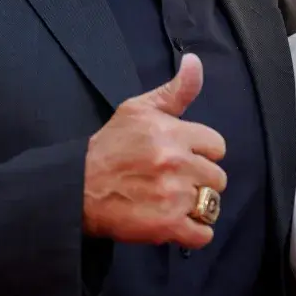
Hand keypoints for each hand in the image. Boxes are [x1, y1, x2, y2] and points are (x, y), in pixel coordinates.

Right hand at [83, 54, 226, 249]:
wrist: (78, 188)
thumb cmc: (110, 146)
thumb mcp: (139, 109)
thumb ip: (175, 90)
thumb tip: (195, 61)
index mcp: (173, 132)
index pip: (217, 146)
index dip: (201, 153)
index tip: (182, 157)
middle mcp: (176, 163)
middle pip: (218, 178)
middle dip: (199, 181)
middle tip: (175, 182)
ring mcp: (173, 196)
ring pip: (212, 205)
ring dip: (197, 207)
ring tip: (174, 202)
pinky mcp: (166, 225)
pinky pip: (202, 234)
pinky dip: (194, 232)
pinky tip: (178, 224)